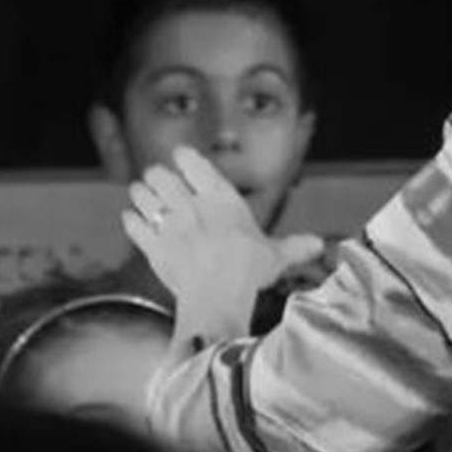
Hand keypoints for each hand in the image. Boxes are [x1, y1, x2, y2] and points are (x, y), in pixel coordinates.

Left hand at [120, 146, 324, 345]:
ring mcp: (167, 223)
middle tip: (157, 178)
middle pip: (161, 175)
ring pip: (142, 195)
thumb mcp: (276, 256)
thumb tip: (320, 244)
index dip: (185, 157)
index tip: (180, 156)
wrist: (217, 296)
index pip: (195, 164)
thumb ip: (293, 246)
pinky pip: (133, 225)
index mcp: (221, 197)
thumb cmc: (250, 271)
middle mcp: (190, 204)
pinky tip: (132, 219)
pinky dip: (131, 221)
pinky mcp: (151, 246)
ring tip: (140, 193)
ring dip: (141, 193)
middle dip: (157, 175)